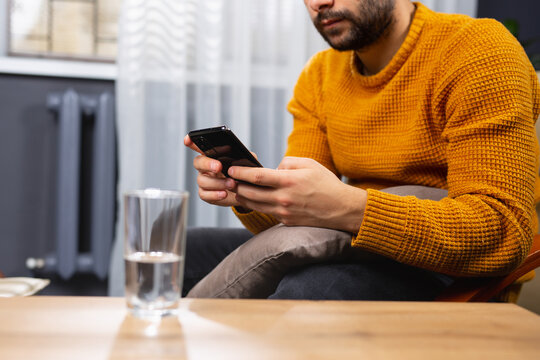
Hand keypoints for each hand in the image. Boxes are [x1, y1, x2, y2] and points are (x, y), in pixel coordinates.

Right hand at [184, 135, 240, 206]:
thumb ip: (246, 157)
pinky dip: (215, 194)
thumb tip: (244, 156)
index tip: (188, 140)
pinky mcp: (206, 194)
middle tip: (219, 166)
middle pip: (198, 162)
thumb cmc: (243, 175)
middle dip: (207, 164)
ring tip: (231, 183)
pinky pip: (204, 194)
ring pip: (202, 180)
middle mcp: (206, 167)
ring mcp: (204, 180)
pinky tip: (224, 193)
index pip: (200, 146)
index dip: (191, 142)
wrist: (246, 193)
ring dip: (217, 182)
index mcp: (214, 155)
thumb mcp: (248, 163)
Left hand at [228, 157, 366, 232]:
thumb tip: (273, 168)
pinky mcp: (286, 221)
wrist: (342, 209)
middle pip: (251, 193)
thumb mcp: (309, 164)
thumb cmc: (326, 184)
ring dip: (243, 197)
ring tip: (235, 189)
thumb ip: (287, 163)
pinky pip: (266, 212)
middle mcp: (284, 198)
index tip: (231, 169)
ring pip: (255, 205)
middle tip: (226, 179)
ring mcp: (284, 212)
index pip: (257, 176)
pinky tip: (252, 198)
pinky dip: (257, 205)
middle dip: (236, 186)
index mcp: (289, 181)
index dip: (240, 172)